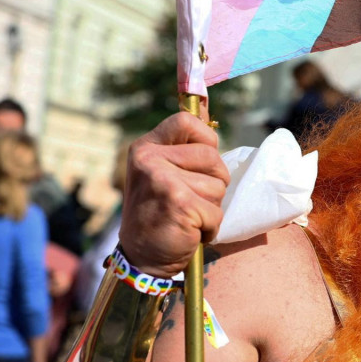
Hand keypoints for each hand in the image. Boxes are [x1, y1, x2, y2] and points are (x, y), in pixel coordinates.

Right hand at [119, 111, 229, 277]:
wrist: (142, 257)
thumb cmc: (160, 214)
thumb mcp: (162, 174)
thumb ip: (182, 148)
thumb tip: (203, 104)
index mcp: (146, 148)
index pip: (186, 121)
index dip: (206, 139)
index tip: (203, 162)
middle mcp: (150, 160)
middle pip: (212, 156)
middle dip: (214, 182)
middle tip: (192, 200)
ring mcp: (163, 180)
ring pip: (218, 186)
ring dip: (211, 207)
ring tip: (187, 217)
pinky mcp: (179, 203)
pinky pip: (216, 212)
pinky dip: (210, 227)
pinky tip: (189, 231)